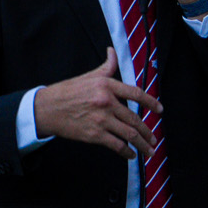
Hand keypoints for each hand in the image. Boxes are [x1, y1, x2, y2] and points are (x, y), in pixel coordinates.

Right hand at [33, 49, 158, 155]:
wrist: (46, 109)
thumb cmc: (66, 92)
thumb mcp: (88, 76)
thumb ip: (106, 66)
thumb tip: (112, 51)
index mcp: (107, 85)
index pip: (136, 94)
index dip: (151, 103)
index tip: (160, 111)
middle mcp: (107, 101)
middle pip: (135, 119)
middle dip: (147, 132)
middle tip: (153, 140)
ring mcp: (101, 119)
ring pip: (129, 134)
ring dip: (142, 144)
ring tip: (148, 150)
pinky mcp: (94, 134)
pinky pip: (117, 145)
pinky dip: (127, 152)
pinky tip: (130, 156)